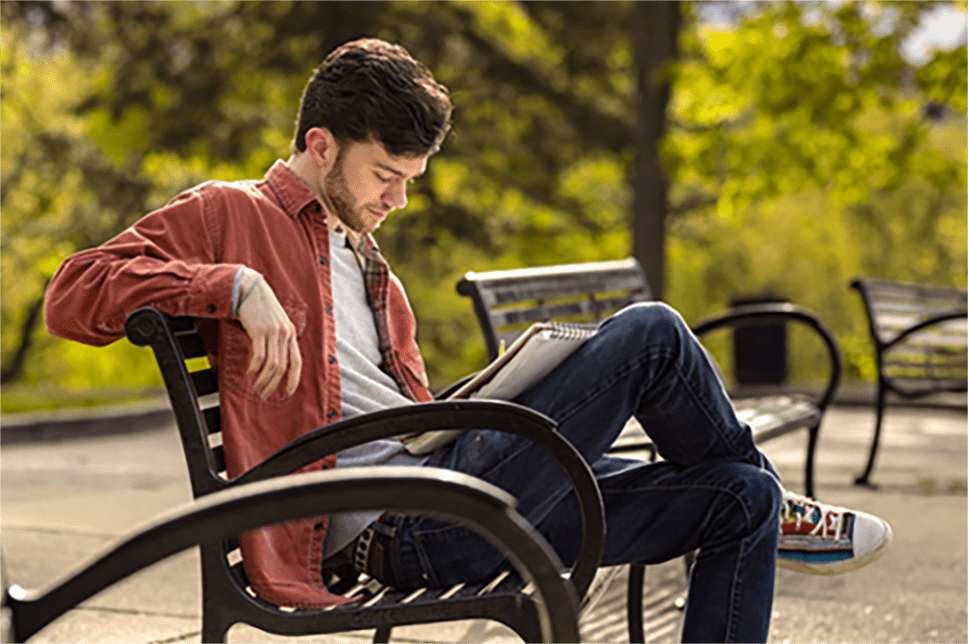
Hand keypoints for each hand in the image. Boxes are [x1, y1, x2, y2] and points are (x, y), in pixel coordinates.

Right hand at [236, 269, 301, 398]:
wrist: (250, 288)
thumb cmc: (261, 307)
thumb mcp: (276, 322)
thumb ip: (279, 338)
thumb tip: (277, 360)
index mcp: (290, 333)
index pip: (297, 361)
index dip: (294, 379)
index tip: (288, 392)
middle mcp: (284, 333)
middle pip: (282, 367)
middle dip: (274, 384)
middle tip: (265, 395)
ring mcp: (272, 332)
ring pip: (271, 364)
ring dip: (263, 380)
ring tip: (256, 387)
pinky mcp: (259, 330)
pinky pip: (258, 355)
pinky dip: (254, 368)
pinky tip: (249, 373)